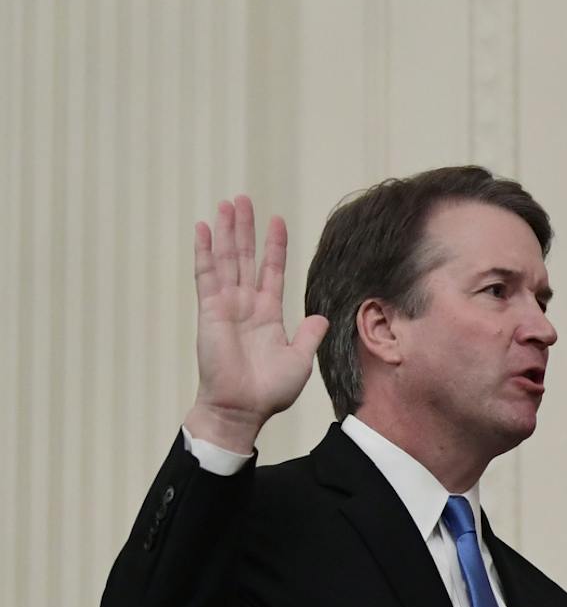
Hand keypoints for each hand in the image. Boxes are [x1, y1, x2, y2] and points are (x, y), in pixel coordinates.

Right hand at [185, 195, 329, 452]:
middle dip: (246, 229)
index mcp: (269, 314)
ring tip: (227, 203)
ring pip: (227, 260)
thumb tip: (321, 317)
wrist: (243, 408)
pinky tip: (204, 228)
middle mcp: (246, 305)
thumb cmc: (269, 390)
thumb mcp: (299, 359)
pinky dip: (205, 251)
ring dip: (227, 231)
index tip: (277, 221)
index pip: (272, 271)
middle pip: (246, 258)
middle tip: (243, 199)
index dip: (274, 246)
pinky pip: (206, 275)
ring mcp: (226, 305)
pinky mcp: (209, 310)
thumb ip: (308, 335)